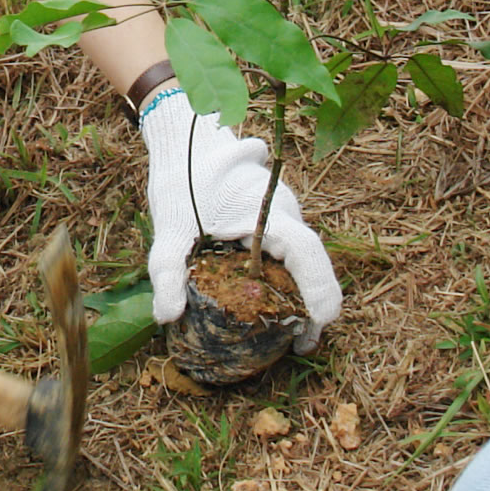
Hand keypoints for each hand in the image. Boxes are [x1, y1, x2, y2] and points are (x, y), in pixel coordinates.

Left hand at [141, 93, 341, 349]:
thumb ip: (167, 272)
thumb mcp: (168, 230)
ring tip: (289, 338)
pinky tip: (272, 311)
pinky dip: (289, 283)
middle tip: (301, 345)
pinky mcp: (275, 226)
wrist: (185, 145)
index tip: (322, 320)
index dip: (320, 287)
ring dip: (301, 296)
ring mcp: (284, 220)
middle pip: (313, 264)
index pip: (307, 251)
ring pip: (304, 262)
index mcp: (268, 210)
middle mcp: (285, 215)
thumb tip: (167, 317)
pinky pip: (292, 256)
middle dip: (314, 306)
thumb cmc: (181, 183)